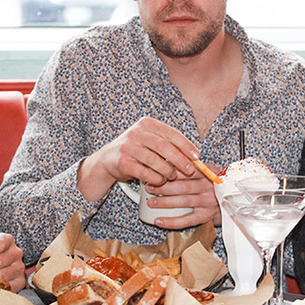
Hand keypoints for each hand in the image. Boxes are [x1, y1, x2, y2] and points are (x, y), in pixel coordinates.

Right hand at [78, 117, 199, 200]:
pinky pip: (144, 172)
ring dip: (167, 171)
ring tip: (172, 176)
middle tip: (189, 169)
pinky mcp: (122, 162)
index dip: (186, 145)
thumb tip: (193, 157)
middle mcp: (137, 132)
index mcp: (147, 124)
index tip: (196, 156)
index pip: (171, 133)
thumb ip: (168, 145)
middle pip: (164, 146)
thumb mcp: (150, 141)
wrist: (107, 160)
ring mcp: (128, 147)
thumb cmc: (135, 150)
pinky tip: (159, 181)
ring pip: (155, 160)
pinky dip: (155, 178)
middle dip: (180, 159)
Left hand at [142, 166, 221, 228]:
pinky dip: (171, 221)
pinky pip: (186, 220)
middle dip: (163, 187)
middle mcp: (208, 187)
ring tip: (151, 202)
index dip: (169, 171)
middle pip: (182, 186)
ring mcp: (208, 202)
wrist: (237, 200)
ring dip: (164, 202)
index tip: (155, 171)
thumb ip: (193, 167)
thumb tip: (168, 163)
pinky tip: (159, 221)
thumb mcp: (210, 171)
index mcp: (207, 173)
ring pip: (183, 201)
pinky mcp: (206, 216)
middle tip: (149, 187)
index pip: (186, 169)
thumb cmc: (218, 184)